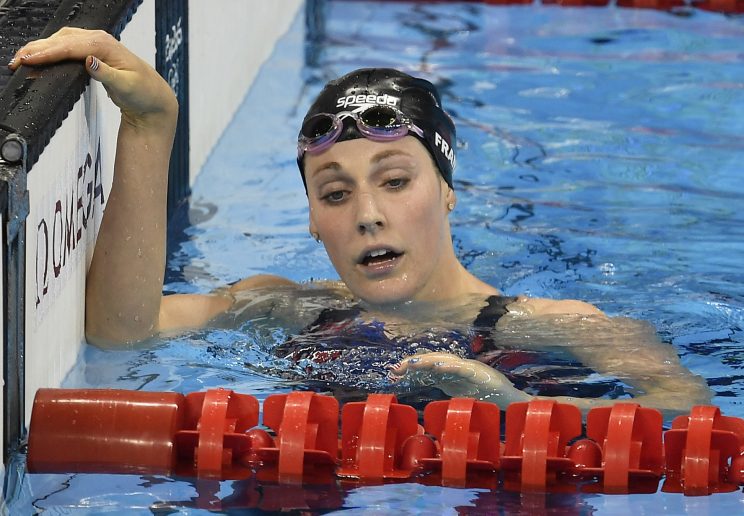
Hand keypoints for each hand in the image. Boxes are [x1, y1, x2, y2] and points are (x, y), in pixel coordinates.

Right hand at [8, 27, 176, 126]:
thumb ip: (107, 74)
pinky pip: (66, 47)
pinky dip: (50, 50)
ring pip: (61, 40)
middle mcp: (99, 40)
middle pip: (61, 40)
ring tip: (22, 59)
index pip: (69, 46)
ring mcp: (95, 45)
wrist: (153, 98)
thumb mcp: (127, 86)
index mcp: (105, 45)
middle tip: (17, 61)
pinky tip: (39, 57)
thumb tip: (89, 61)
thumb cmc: (144, 92)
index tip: (29, 60)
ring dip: (41, 48)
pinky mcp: (92, 53)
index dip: (47, 53)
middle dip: (37, 49)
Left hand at [390, 352, 531, 406]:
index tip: (395, 372)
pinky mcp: (479, 373)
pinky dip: (450, 366)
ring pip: (445, 361)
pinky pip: (462, 368)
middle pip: (433, 360)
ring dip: (428, 361)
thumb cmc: (486, 395)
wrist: (509, 399)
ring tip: (413, 363)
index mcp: (451, 373)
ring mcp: (468, 368)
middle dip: (414, 363)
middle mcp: (457, 367)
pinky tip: (439, 367)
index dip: (412, 367)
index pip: (428, 366)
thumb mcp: (459, 392)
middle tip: (397, 368)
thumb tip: (424, 383)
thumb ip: (444, 385)